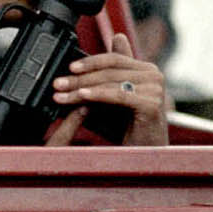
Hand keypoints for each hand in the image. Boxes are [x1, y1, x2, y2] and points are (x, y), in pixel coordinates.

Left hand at [44, 33, 168, 146]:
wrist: (143, 152)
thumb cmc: (126, 127)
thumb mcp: (109, 99)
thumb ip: (99, 81)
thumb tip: (76, 67)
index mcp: (146, 69)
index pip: (113, 59)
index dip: (90, 62)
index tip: (69, 68)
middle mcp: (153, 75)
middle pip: (109, 71)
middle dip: (80, 78)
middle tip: (58, 84)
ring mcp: (155, 88)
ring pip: (111, 83)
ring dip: (82, 88)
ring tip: (62, 94)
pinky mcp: (152, 104)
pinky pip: (118, 96)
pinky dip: (98, 95)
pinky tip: (81, 96)